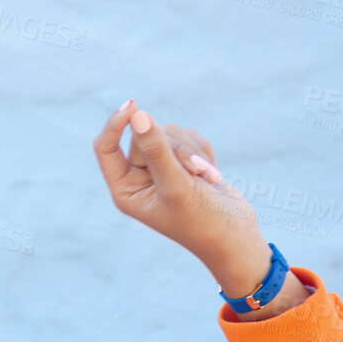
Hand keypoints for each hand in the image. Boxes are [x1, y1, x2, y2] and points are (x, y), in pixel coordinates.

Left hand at [93, 100, 264, 280]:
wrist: (236, 236)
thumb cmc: (201, 220)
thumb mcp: (176, 185)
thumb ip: (156, 150)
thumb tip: (138, 116)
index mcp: (124, 190)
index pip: (106, 147)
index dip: (116, 124)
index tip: (133, 105)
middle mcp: (138, 178)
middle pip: (143, 135)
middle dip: (173, 149)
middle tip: (193, 173)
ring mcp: (161, 168)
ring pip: (168, 132)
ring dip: (191, 151)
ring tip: (205, 178)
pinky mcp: (184, 161)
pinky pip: (189, 136)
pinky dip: (203, 151)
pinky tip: (211, 175)